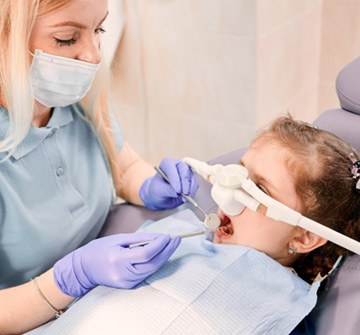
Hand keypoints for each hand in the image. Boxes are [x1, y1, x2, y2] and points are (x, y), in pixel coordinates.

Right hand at [53, 233, 180, 296]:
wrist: (84, 268)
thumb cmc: (100, 249)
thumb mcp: (118, 239)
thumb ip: (140, 239)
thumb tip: (159, 238)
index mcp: (118, 259)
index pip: (146, 254)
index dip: (160, 245)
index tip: (168, 236)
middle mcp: (123, 274)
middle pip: (153, 264)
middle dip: (167, 251)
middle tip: (177, 240)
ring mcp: (126, 282)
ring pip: (152, 270)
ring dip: (164, 257)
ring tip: (172, 245)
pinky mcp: (129, 286)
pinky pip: (146, 273)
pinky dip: (155, 263)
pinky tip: (161, 254)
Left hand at [139, 157, 198, 209]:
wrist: (161, 196)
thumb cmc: (157, 190)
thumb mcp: (158, 191)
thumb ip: (168, 190)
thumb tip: (178, 192)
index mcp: (167, 163)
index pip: (171, 166)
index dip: (174, 177)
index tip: (177, 189)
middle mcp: (178, 165)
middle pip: (185, 170)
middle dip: (185, 182)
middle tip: (183, 193)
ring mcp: (186, 172)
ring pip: (191, 177)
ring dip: (190, 188)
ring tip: (185, 197)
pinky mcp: (191, 180)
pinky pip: (195, 184)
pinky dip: (192, 192)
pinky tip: (188, 198)